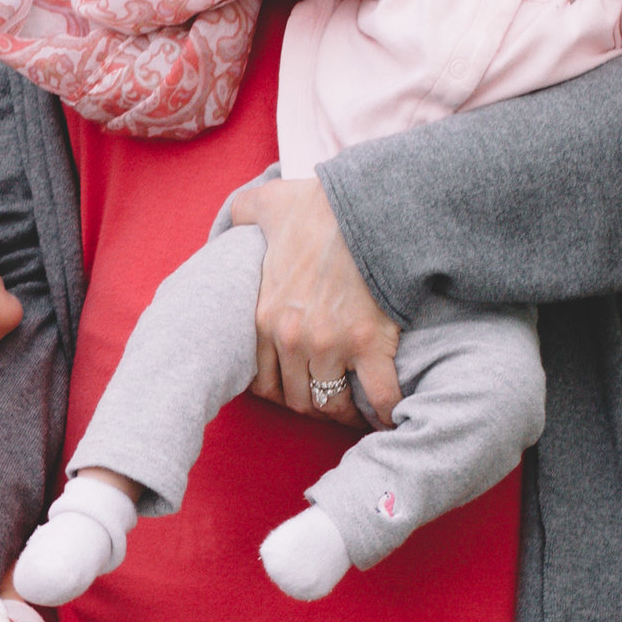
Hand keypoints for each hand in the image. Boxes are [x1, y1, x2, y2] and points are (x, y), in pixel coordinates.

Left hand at [244, 176, 402, 427]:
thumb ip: (241, 213)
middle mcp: (292, 338)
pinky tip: (390, 415)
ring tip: (356, 410)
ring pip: (331, 402)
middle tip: (329, 401)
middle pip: (297, 397)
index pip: (263, 380)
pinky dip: (386, 411)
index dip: (281, 391)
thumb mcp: (263, 205)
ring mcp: (330, 345)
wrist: (362, 207)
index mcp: (265, 317)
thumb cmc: (317, 207)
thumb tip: (232, 220)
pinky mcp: (369, 344)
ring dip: (343, 411)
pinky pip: (379, 395)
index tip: (297, 389)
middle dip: (312, 404)